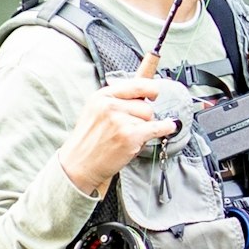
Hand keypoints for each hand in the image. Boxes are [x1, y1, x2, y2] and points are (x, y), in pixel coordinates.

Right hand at [56, 71, 177, 195]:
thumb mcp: (95, 111)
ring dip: (144, 129)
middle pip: (145, 105)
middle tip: (129, 129)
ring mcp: (119, 120)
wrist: (78, 164)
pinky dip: (165, 128)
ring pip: (149, 118)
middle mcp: (110, 105)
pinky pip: (156, 128)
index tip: (155, 92)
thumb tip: (143, 93)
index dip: (150, 88)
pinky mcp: (129, 136)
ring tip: (127, 138)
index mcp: (102, 96)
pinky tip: (169, 126)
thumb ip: (115, 100)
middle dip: (143, 117)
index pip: (135, 84)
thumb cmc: (88, 140)